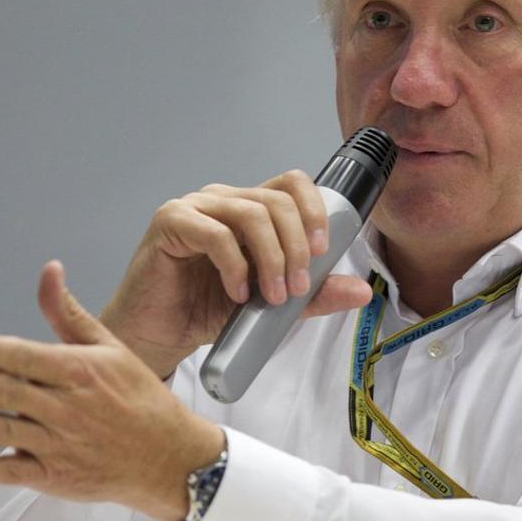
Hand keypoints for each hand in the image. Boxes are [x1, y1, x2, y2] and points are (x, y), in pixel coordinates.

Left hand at [0, 261, 222, 520]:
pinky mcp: (56, 476)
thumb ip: (69, 313)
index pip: (26, 357)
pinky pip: (12, 472)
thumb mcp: (110, 348)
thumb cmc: (139, 397)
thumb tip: (49, 270)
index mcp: (81, 371)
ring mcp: (61, 444)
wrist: (169, 455)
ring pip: (5, 430)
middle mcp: (68, 407)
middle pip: (9, 392)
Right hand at [102, 170, 372, 377]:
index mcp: (251, 208)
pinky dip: (235, 265)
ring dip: (272, 258)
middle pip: (277, 200)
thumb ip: (313, 294)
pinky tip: (238, 293)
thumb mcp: (273, 305)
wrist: (159, 335)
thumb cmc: (208, 311)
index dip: (315, 210)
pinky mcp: (170, 222)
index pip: (292, 185)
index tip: (324, 252)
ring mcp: (195, 206)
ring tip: (272, 296)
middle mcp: (224, 199)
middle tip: (296, 289)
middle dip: (297, 246)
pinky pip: (214, 232)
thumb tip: (362, 291)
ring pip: (251, 213)